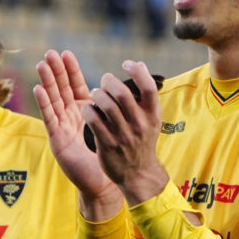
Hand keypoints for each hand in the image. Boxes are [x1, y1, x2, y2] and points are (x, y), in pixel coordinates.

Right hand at [35, 50, 122, 218]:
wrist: (102, 181)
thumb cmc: (107, 154)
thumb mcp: (110, 125)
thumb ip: (110, 107)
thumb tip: (120, 87)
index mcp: (83, 111)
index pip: (75, 86)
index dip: (70, 70)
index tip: (66, 53)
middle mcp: (69, 117)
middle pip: (61, 89)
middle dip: (55, 70)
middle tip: (49, 53)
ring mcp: (61, 127)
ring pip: (53, 100)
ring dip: (47, 82)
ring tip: (41, 65)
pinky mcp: (57, 139)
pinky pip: (50, 118)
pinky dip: (44, 103)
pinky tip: (39, 89)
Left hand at [82, 60, 167, 205]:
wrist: (137, 174)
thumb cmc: (141, 142)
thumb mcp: (151, 120)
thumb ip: (144, 97)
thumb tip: (140, 65)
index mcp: (152, 116)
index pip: (149, 87)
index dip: (137, 71)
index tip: (126, 63)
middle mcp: (139, 124)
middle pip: (123, 94)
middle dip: (109, 82)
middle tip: (104, 80)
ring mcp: (123, 135)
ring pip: (106, 106)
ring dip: (97, 94)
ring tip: (94, 93)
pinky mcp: (107, 144)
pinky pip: (94, 121)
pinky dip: (88, 111)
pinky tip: (86, 109)